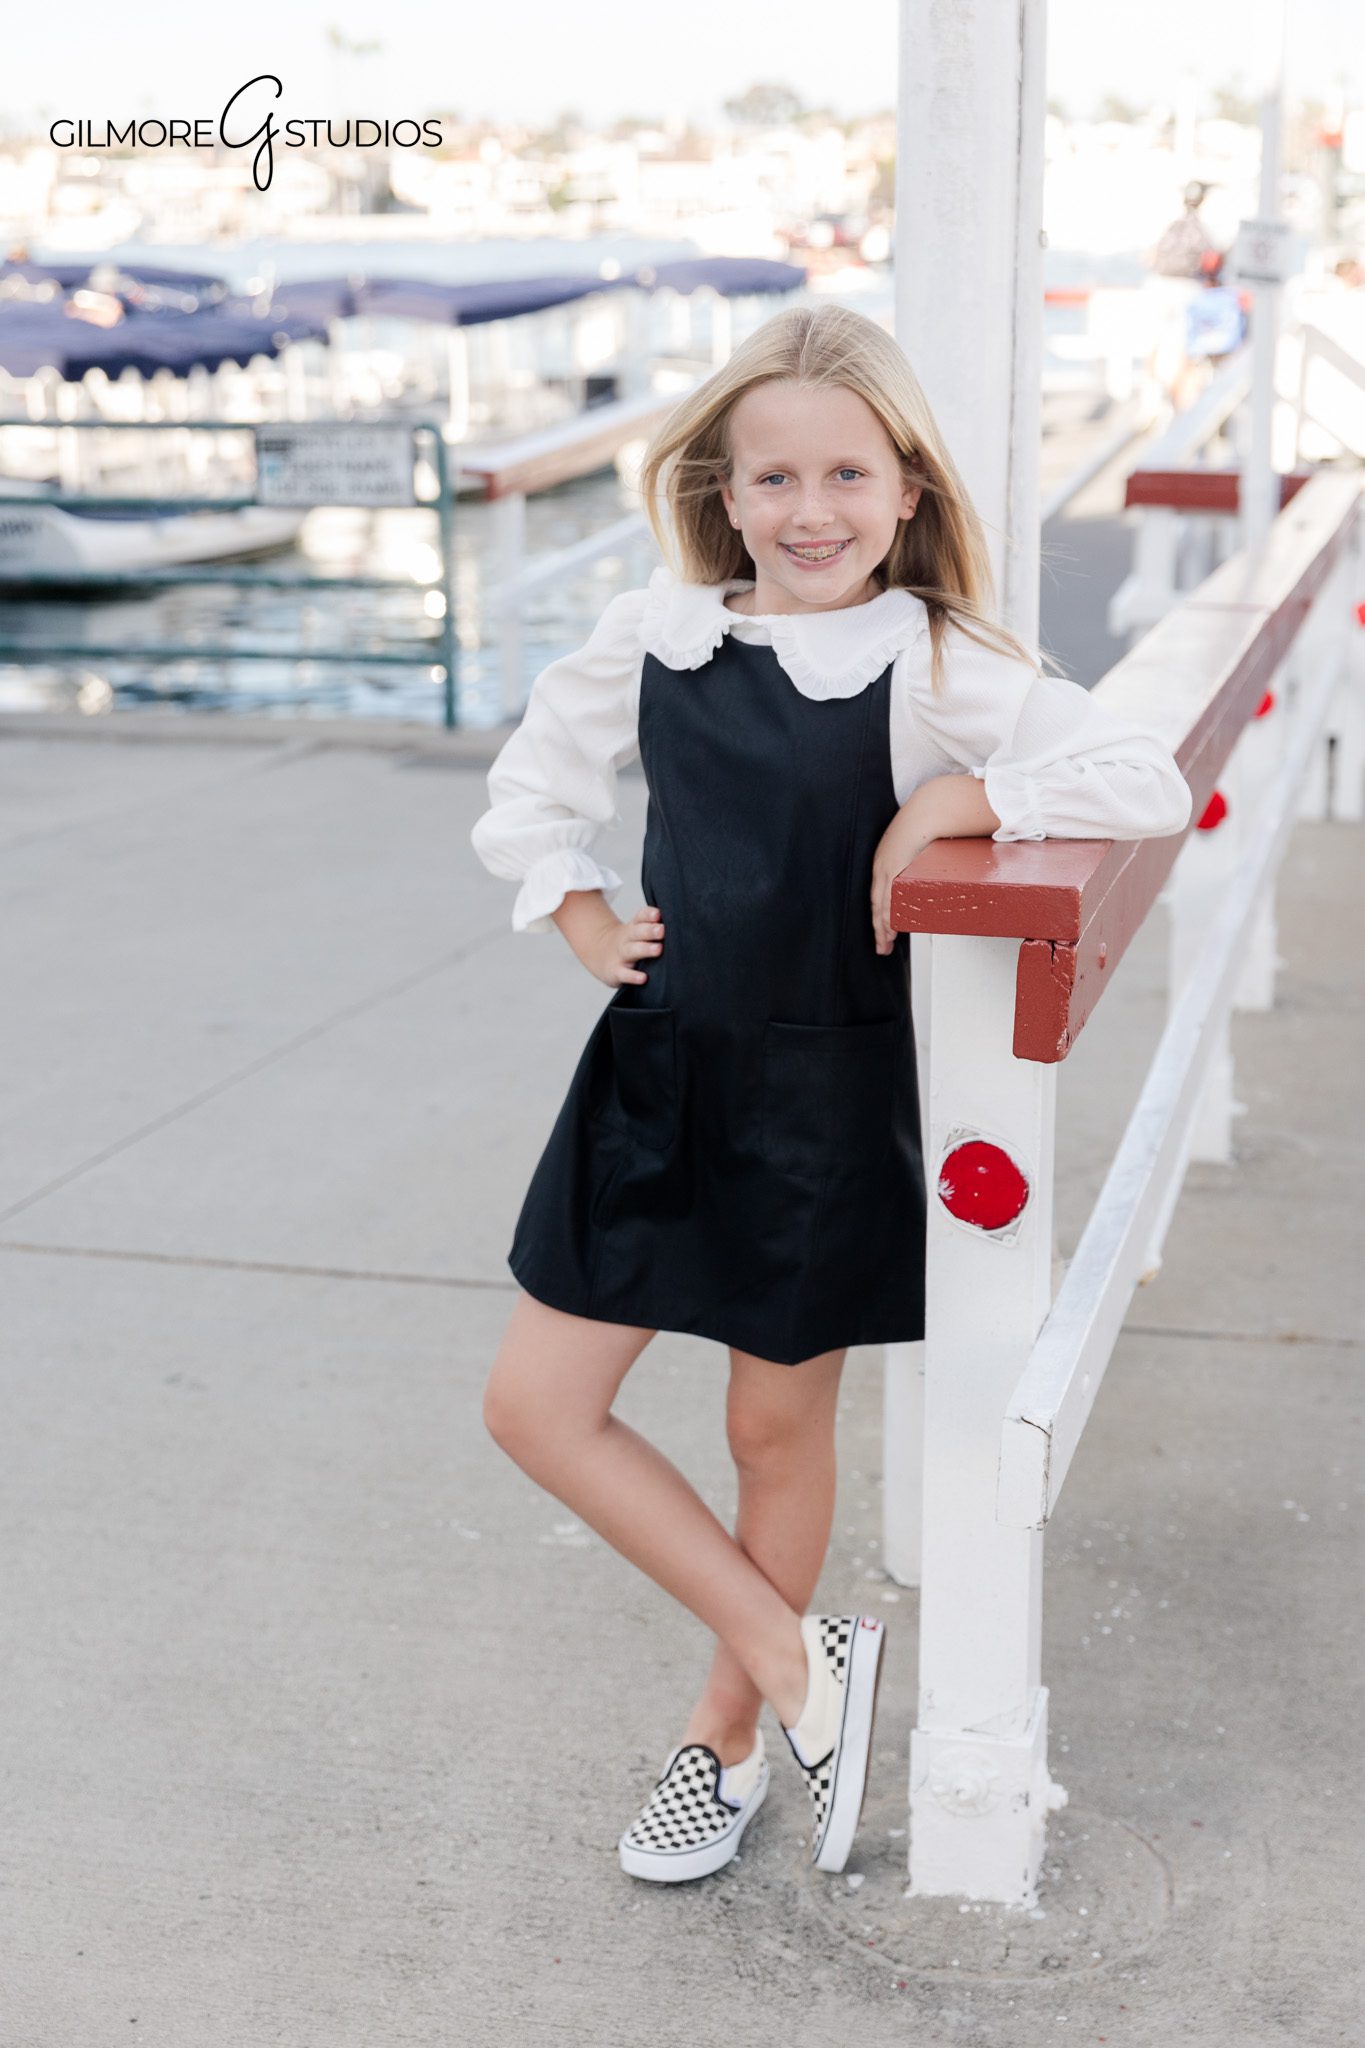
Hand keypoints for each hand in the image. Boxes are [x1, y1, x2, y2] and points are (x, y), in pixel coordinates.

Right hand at [581, 902, 665, 987]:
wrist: (600, 954)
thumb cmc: (630, 943)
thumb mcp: (638, 931)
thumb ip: (655, 928)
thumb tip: (681, 924)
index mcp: (634, 927)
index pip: (641, 917)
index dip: (649, 915)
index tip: (658, 914)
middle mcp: (627, 939)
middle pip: (637, 932)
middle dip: (650, 931)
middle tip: (662, 930)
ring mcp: (621, 955)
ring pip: (632, 951)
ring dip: (645, 949)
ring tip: (658, 949)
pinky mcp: (616, 972)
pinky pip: (624, 974)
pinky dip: (633, 976)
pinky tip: (643, 978)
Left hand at [869, 800, 935, 955]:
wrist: (930, 808)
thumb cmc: (930, 821)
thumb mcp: (923, 842)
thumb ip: (927, 857)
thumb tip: (940, 867)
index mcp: (886, 858)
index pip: (879, 892)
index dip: (880, 912)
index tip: (883, 928)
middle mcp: (881, 864)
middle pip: (876, 903)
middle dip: (878, 927)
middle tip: (881, 946)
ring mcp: (885, 867)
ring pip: (880, 905)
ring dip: (882, 928)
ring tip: (886, 945)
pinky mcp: (892, 870)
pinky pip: (888, 899)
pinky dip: (887, 916)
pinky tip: (889, 930)